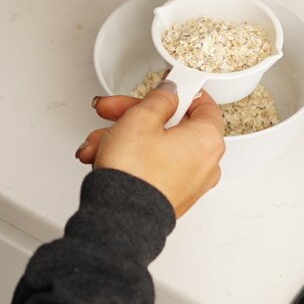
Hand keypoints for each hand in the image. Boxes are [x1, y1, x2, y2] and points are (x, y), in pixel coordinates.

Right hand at [75, 86, 224, 216]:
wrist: (120, 217)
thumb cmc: (134, 171)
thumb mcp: (141, 118)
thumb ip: (160, 98)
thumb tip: (169, 92)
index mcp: (207, 139)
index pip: (203, 103)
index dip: (179, 91)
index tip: (162, 86)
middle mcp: (205, 163)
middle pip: (171, 125)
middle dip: (134, 115)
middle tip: (111, 110)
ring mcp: (189, 183)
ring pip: (156, 146)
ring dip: (124, 137)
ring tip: (96, 141)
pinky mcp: (171, 196)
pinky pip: (153, 166)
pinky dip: (131, 158)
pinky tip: (103, 155)